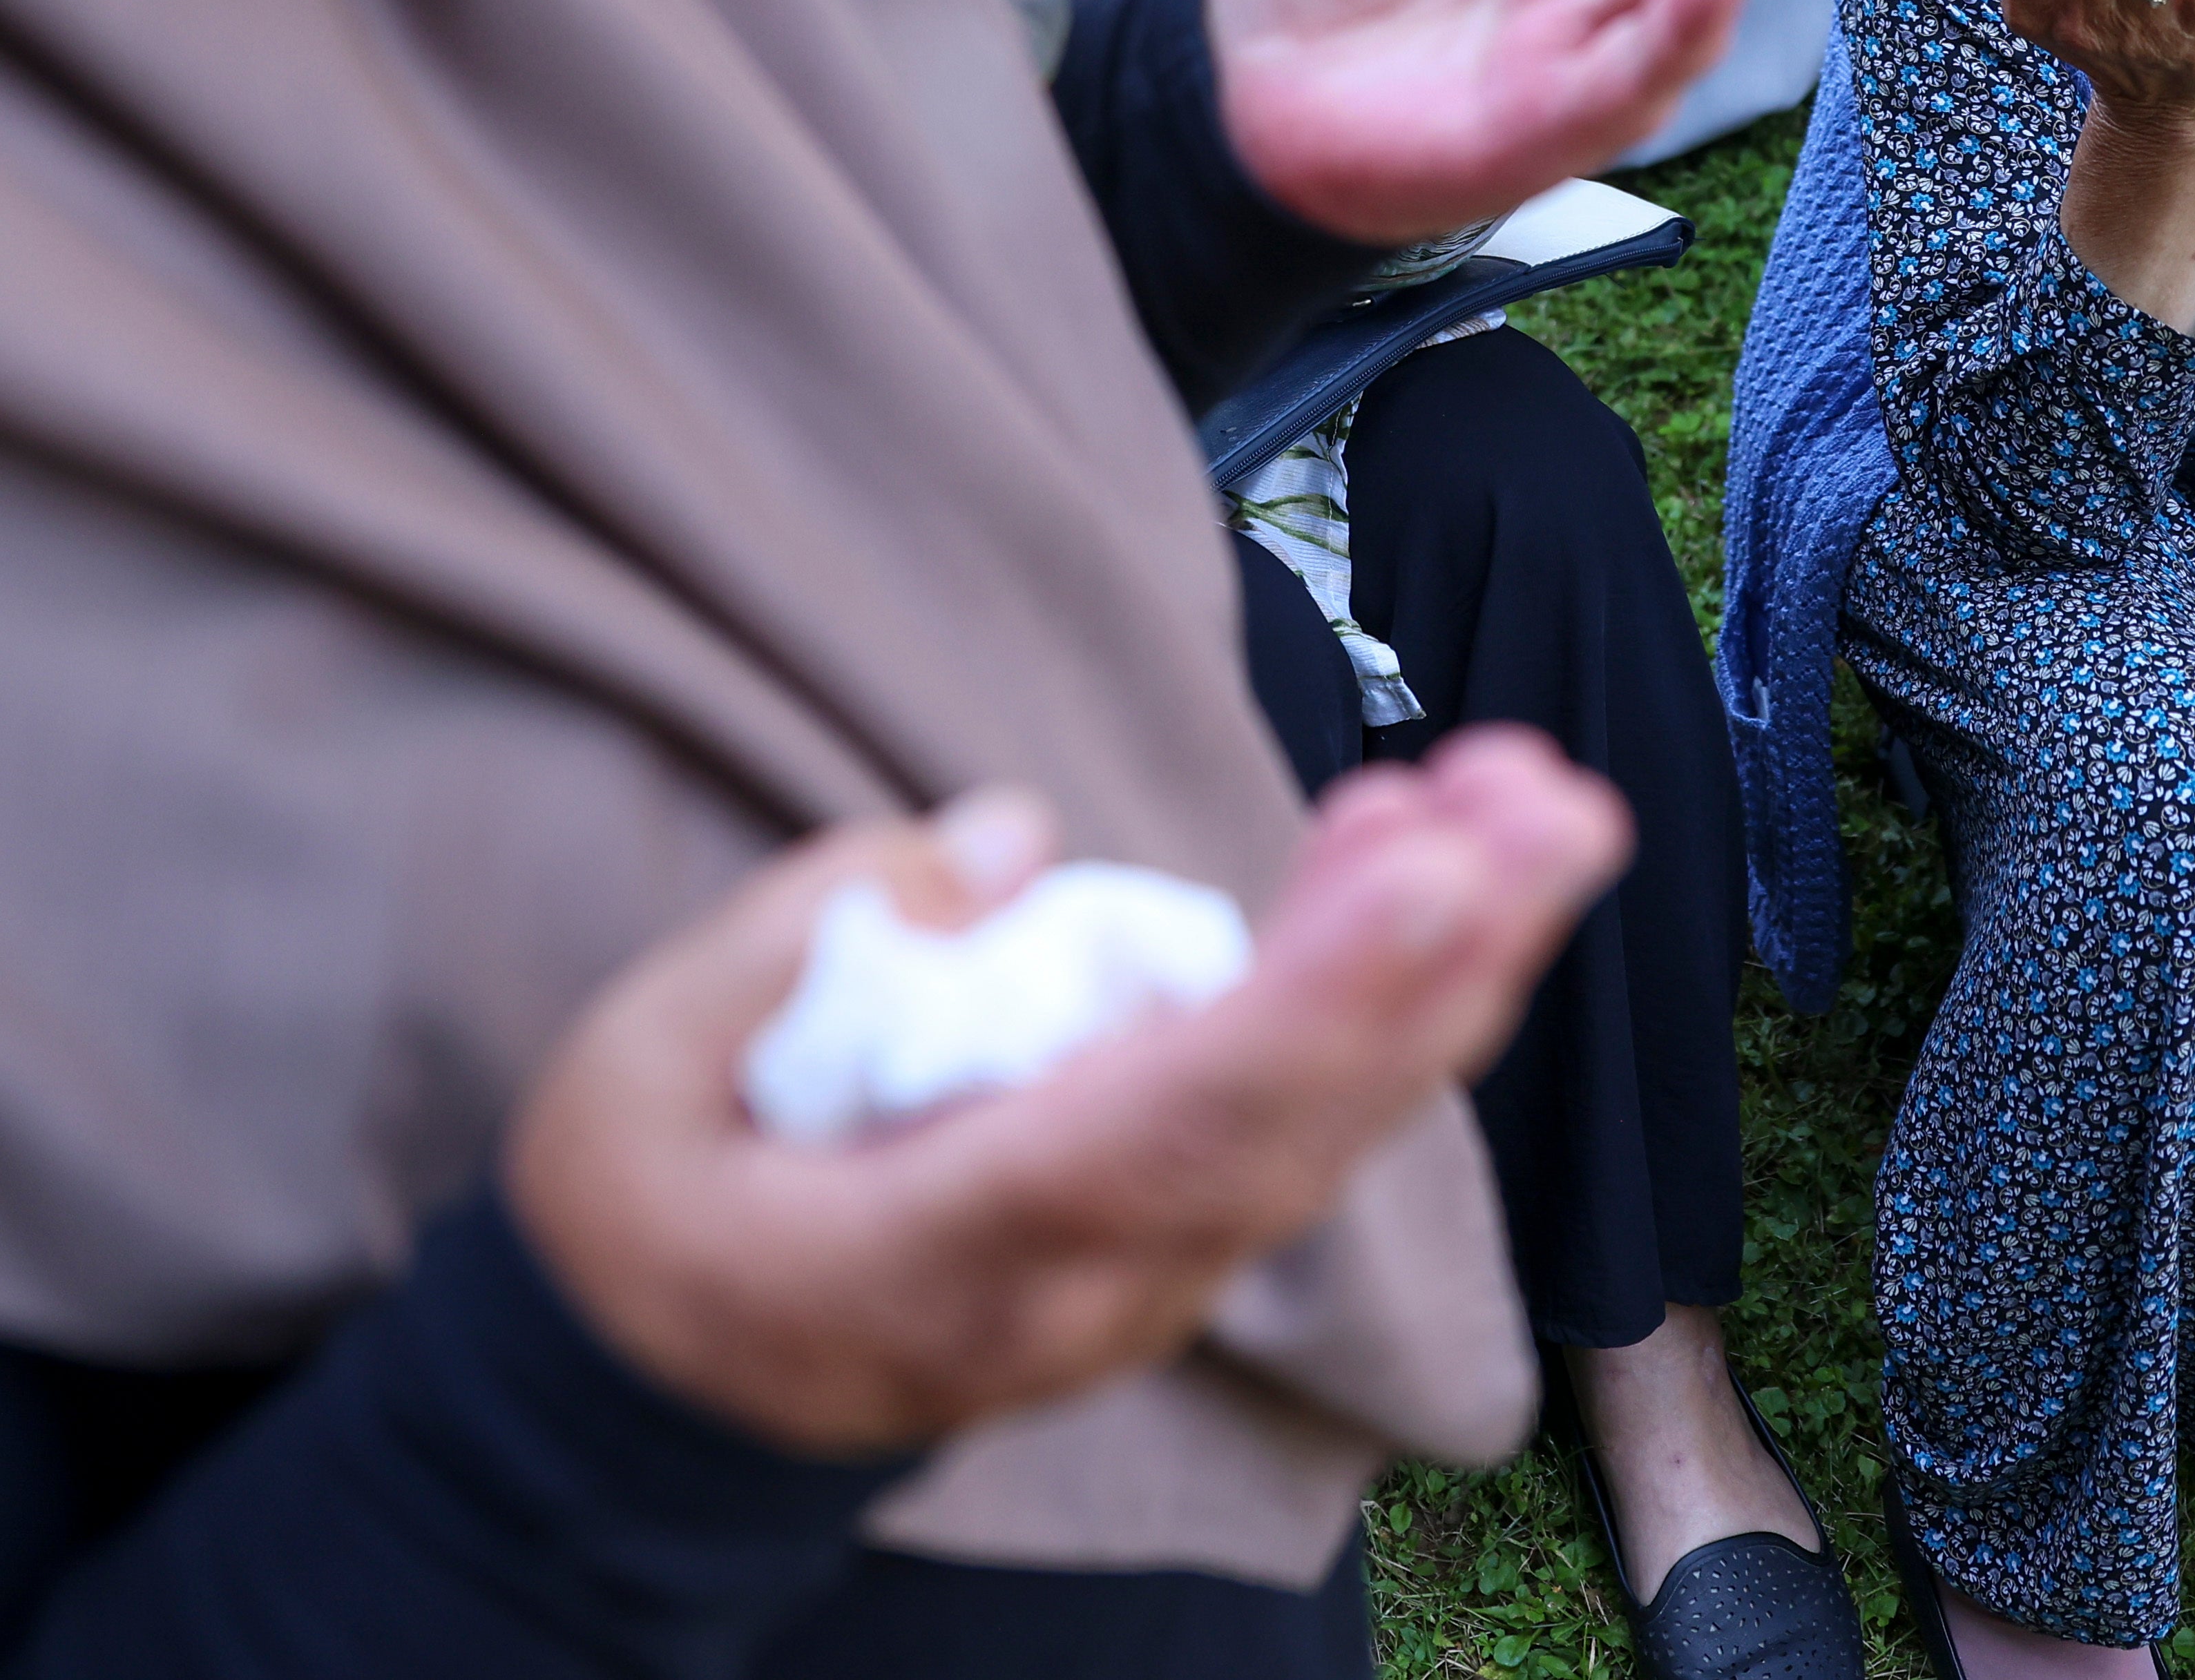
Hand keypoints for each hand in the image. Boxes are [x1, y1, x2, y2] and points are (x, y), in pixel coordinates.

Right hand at [506, 734, 1631, 1460]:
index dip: (1311, 1005)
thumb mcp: (642, 1060)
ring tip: (1523, 797)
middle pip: (1296, 1128)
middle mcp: (1076, 1283)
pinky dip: (1378, 995)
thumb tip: (1005, 846)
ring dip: (1443, 960)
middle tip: (1552, 801)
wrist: (653, 1397)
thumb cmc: (646, 1204)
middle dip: (1445, 959)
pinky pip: (1299, 1120)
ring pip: (1328, 1126)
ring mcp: (1136, 1278)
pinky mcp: (1165, 1239)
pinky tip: (1427, 865)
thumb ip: (811, 936)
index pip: (1160, 1127)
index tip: (1430, 879)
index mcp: (934, 1242)